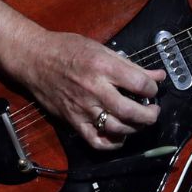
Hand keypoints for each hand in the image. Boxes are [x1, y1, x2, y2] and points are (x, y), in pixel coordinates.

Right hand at [8, 28, 163, 150]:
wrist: (34, 59)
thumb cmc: (66, 49)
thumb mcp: (100, 48)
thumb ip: (130, 65)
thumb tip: (157, 76)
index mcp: (102, 67)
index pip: (140, 84)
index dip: (152, 88)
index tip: (151, 88)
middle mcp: (94, 89)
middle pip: (132, 112)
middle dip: (150, 115)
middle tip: (152, 110)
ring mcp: (83, 108)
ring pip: (118, 128)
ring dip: (135, 128)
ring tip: (138, 121)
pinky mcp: (73, 120)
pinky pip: (96, 141)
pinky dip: (112, 143)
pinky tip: (119, 135)